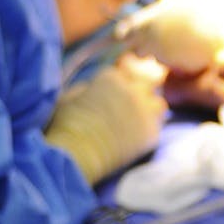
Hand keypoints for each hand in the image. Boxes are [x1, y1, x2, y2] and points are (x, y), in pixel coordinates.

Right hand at [45, 53, 167, 185]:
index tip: (115, 92)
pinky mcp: (151, 133)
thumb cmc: (66, 125)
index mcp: (111, 77)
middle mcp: (132, 90)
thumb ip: (87, 87)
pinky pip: (157, 126)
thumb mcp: (69, 96)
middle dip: (139, 90)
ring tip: (137, 120)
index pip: (125, 71)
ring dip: (149, 109)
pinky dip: (149, 128)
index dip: (121, 82)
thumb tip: (92, 89)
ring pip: (158, 103)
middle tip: (128, 105)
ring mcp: (144, 111)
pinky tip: (137, 136)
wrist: (78, 152)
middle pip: (146, 83)